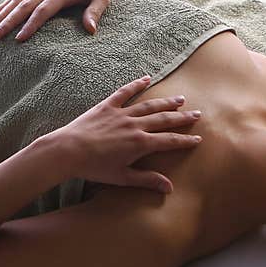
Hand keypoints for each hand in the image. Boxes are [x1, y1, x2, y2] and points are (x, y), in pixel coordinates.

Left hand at [44, 76, 201, 192]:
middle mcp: (135, 126)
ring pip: (149, 105)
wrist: (67, 151)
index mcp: (140, 144)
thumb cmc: (94, 168)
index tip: (198, 139)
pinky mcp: (107, 106)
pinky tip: (147, 78)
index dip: (185, 140)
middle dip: (182, 118)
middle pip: (164, 120)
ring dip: (166, 102)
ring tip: (180, 99)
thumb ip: (147, 180)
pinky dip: (136, 84)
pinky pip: (125, 92)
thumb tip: (169, 188)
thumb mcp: (122, 177)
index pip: (170, 141)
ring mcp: (122, 114)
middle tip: (197, 114)